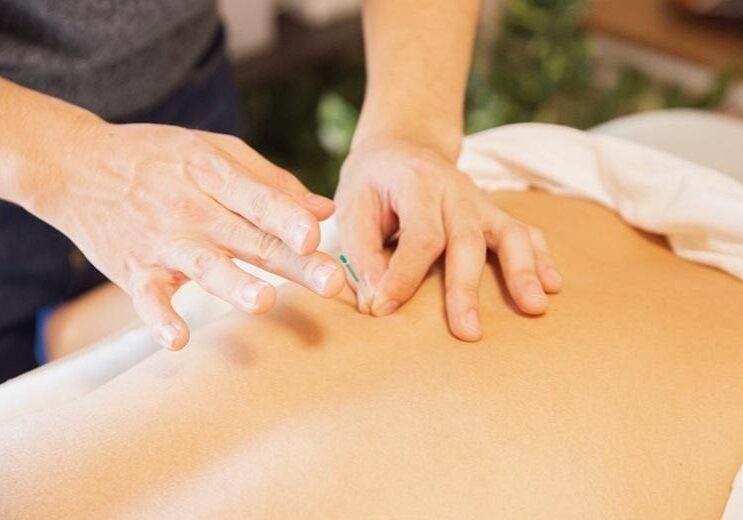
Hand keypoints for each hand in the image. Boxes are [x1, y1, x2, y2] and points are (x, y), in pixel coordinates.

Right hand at [29, 121, 345, 349]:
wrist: (76, 164)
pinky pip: (148, 297)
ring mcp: (163, 241)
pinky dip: (158, 319)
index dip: (289, 218)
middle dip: (292, 261)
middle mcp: (193, 209)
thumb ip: (271, 182)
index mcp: (215, 175)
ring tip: (263, 301)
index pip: (260, 199)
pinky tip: (177, 340)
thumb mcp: (214, 152)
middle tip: (331, 282)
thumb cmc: (159, 158)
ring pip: (204, 265)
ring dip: (233, 284)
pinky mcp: (134, 269)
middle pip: (250, 239)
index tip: (317, 236)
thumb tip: (325, 210)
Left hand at [334, 141, 561, 340]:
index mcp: (416, 184)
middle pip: (466, 240)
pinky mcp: (493, 212)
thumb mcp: (352, 207)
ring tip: (534, 307)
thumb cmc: (372, 182)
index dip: (403, 276)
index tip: (383, 308)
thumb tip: (376, 303)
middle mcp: (454, 190)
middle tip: (468, 332)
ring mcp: (480, 200)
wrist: (402, 146)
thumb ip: (362, 254)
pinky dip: (541, 257)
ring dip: (522, 271)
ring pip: (508, 233)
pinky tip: (552, 284)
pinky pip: (524, 231)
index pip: (420, 235)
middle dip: (466, 288)